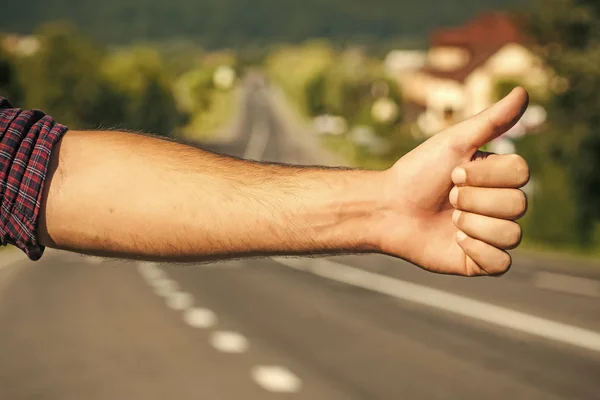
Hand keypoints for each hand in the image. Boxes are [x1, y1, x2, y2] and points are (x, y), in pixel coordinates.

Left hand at [378, 88, 529, 275]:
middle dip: (474, 200)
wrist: (387, 209)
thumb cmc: (417, 173)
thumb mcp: (453, 142)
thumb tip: (523, 91)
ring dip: (473, 225)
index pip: (521, 174)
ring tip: (450, 220)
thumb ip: (491, 121)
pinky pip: (501, 263)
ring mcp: (491, 234)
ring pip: (512, 234)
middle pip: (518, 205)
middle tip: (449, 197)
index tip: (454, 173)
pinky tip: (455, 241)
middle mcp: (500, 205)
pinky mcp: (480, 262)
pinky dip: (478, 251)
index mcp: (498, 177)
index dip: (486, 175)